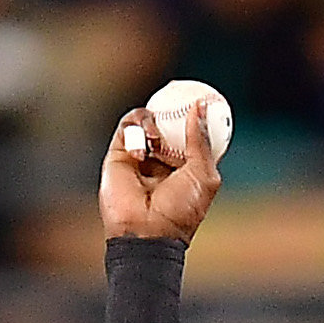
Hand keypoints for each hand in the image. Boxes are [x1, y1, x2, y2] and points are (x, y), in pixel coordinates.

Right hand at [101, 100, 221, 244]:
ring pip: (145, 120)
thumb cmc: (181, 211)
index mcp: (185, 165)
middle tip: (178, 91)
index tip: (203, 98)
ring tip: (156, 138)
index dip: (195, 115)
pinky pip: (127, 128)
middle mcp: (162, 159)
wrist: (147, 231)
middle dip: (171, 106)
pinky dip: (135, 130)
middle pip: (166, 123)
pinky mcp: (119, 154)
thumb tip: (201, 107)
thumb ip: (201, 141)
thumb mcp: (204, 174)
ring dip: (152, 122)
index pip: (190, 133)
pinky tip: (142, 149)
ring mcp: (140, 156)